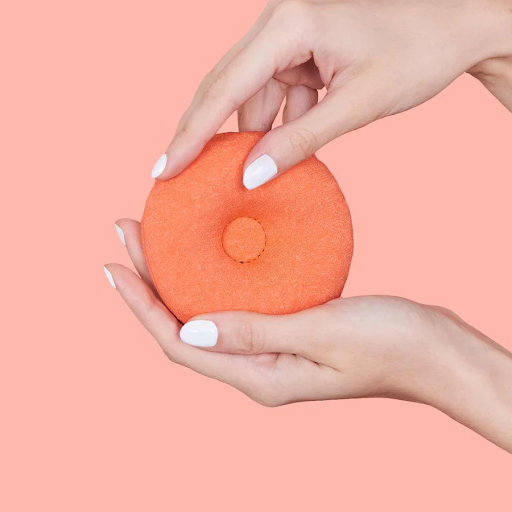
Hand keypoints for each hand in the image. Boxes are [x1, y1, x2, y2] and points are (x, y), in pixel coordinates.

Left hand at [106, 219, 511, 451]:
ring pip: (205, 313)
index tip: (114, 263)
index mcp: (259, 378)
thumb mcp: (321, 332)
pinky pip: (234, 305)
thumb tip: (188, 328)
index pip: (179, 343)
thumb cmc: (391, 343)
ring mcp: (269, 352)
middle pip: (183, 325)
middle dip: (148, 282)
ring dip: (176, 277)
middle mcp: (256, 370)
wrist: (435, 351)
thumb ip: (254, 333)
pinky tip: (211, 252)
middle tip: (127, 231)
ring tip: (155, 236)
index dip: (140, 306)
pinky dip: (214, 277)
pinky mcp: (285, 332)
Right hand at [151, 0, 511, 187]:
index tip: (164, 167)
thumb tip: (252, 177)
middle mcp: (280, 20)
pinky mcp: (301, 48)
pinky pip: (275, 91)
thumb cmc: (420, 51)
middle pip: (226, 86)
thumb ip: (301, 141)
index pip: (225, 86)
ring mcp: (289, 33)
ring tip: (249, 172)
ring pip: (251, 93)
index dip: (191, 133)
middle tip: (179, 175)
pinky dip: (277, 122)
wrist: (460, 23)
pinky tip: (282, 148)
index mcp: (291, 21)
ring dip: (253, 133)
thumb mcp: (359, 103)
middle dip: (207, 134)